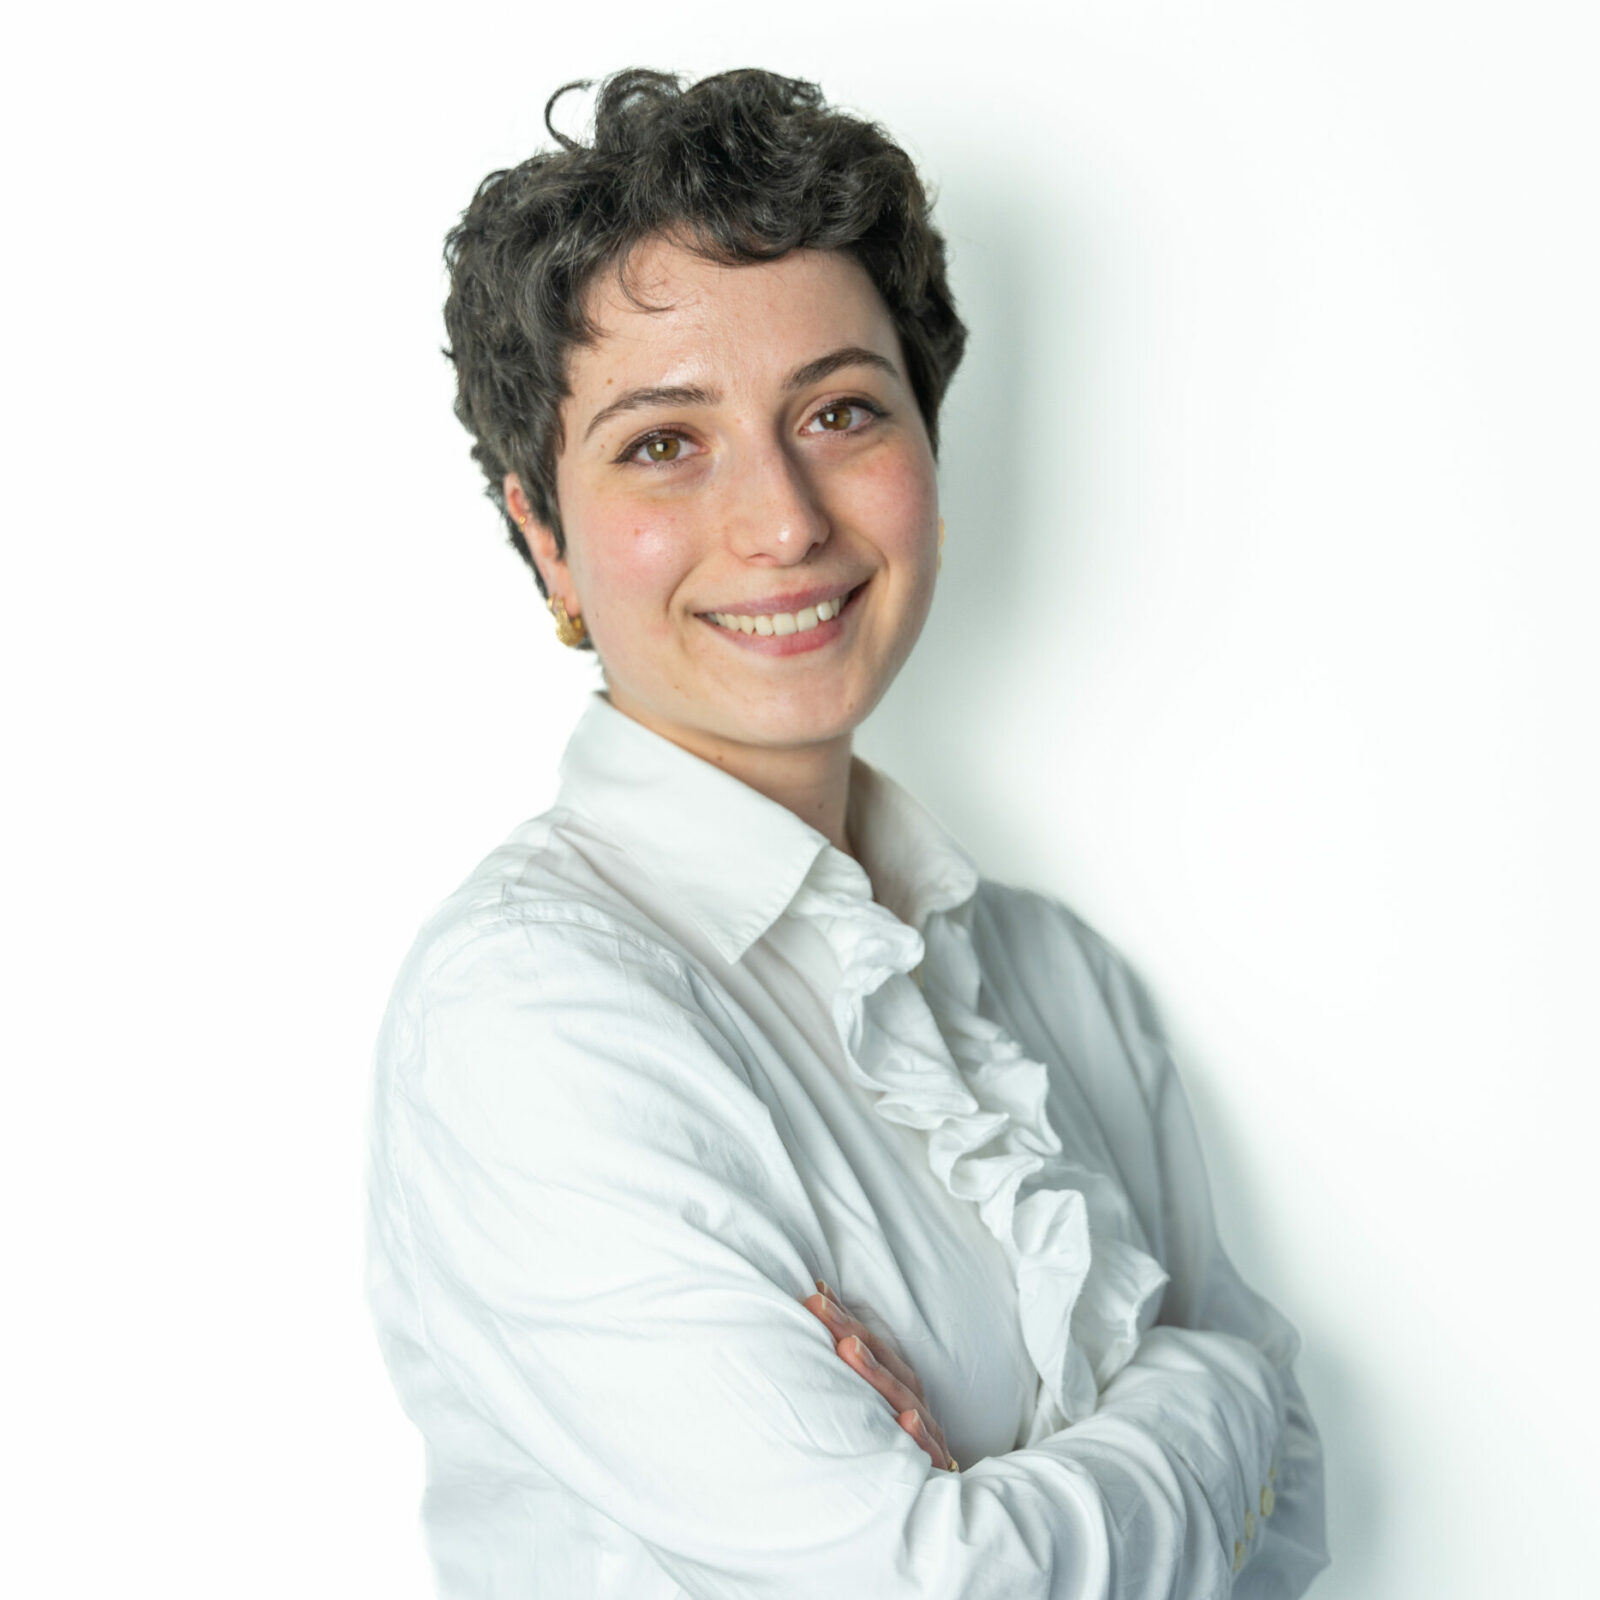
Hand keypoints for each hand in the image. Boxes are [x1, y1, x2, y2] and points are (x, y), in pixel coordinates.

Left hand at [801, 1280, 956, 1471]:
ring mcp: (925, 1434)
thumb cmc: (895, 1452)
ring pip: (902, 1398)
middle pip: (882, 1362)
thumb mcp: (872, 1417)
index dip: (843, 1318)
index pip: (868, 1345)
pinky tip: (905, 1420)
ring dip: (876, 1373)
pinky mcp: (934, 1467)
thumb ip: (852, 1383)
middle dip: (849, 1331)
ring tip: (848, 1348)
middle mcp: (911, 1403)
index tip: (815, 1291)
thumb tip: (816, 1343)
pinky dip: (918, 1434)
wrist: (938, 1508)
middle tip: (818, 1305)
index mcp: (896, 1388)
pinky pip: (927, 1450)